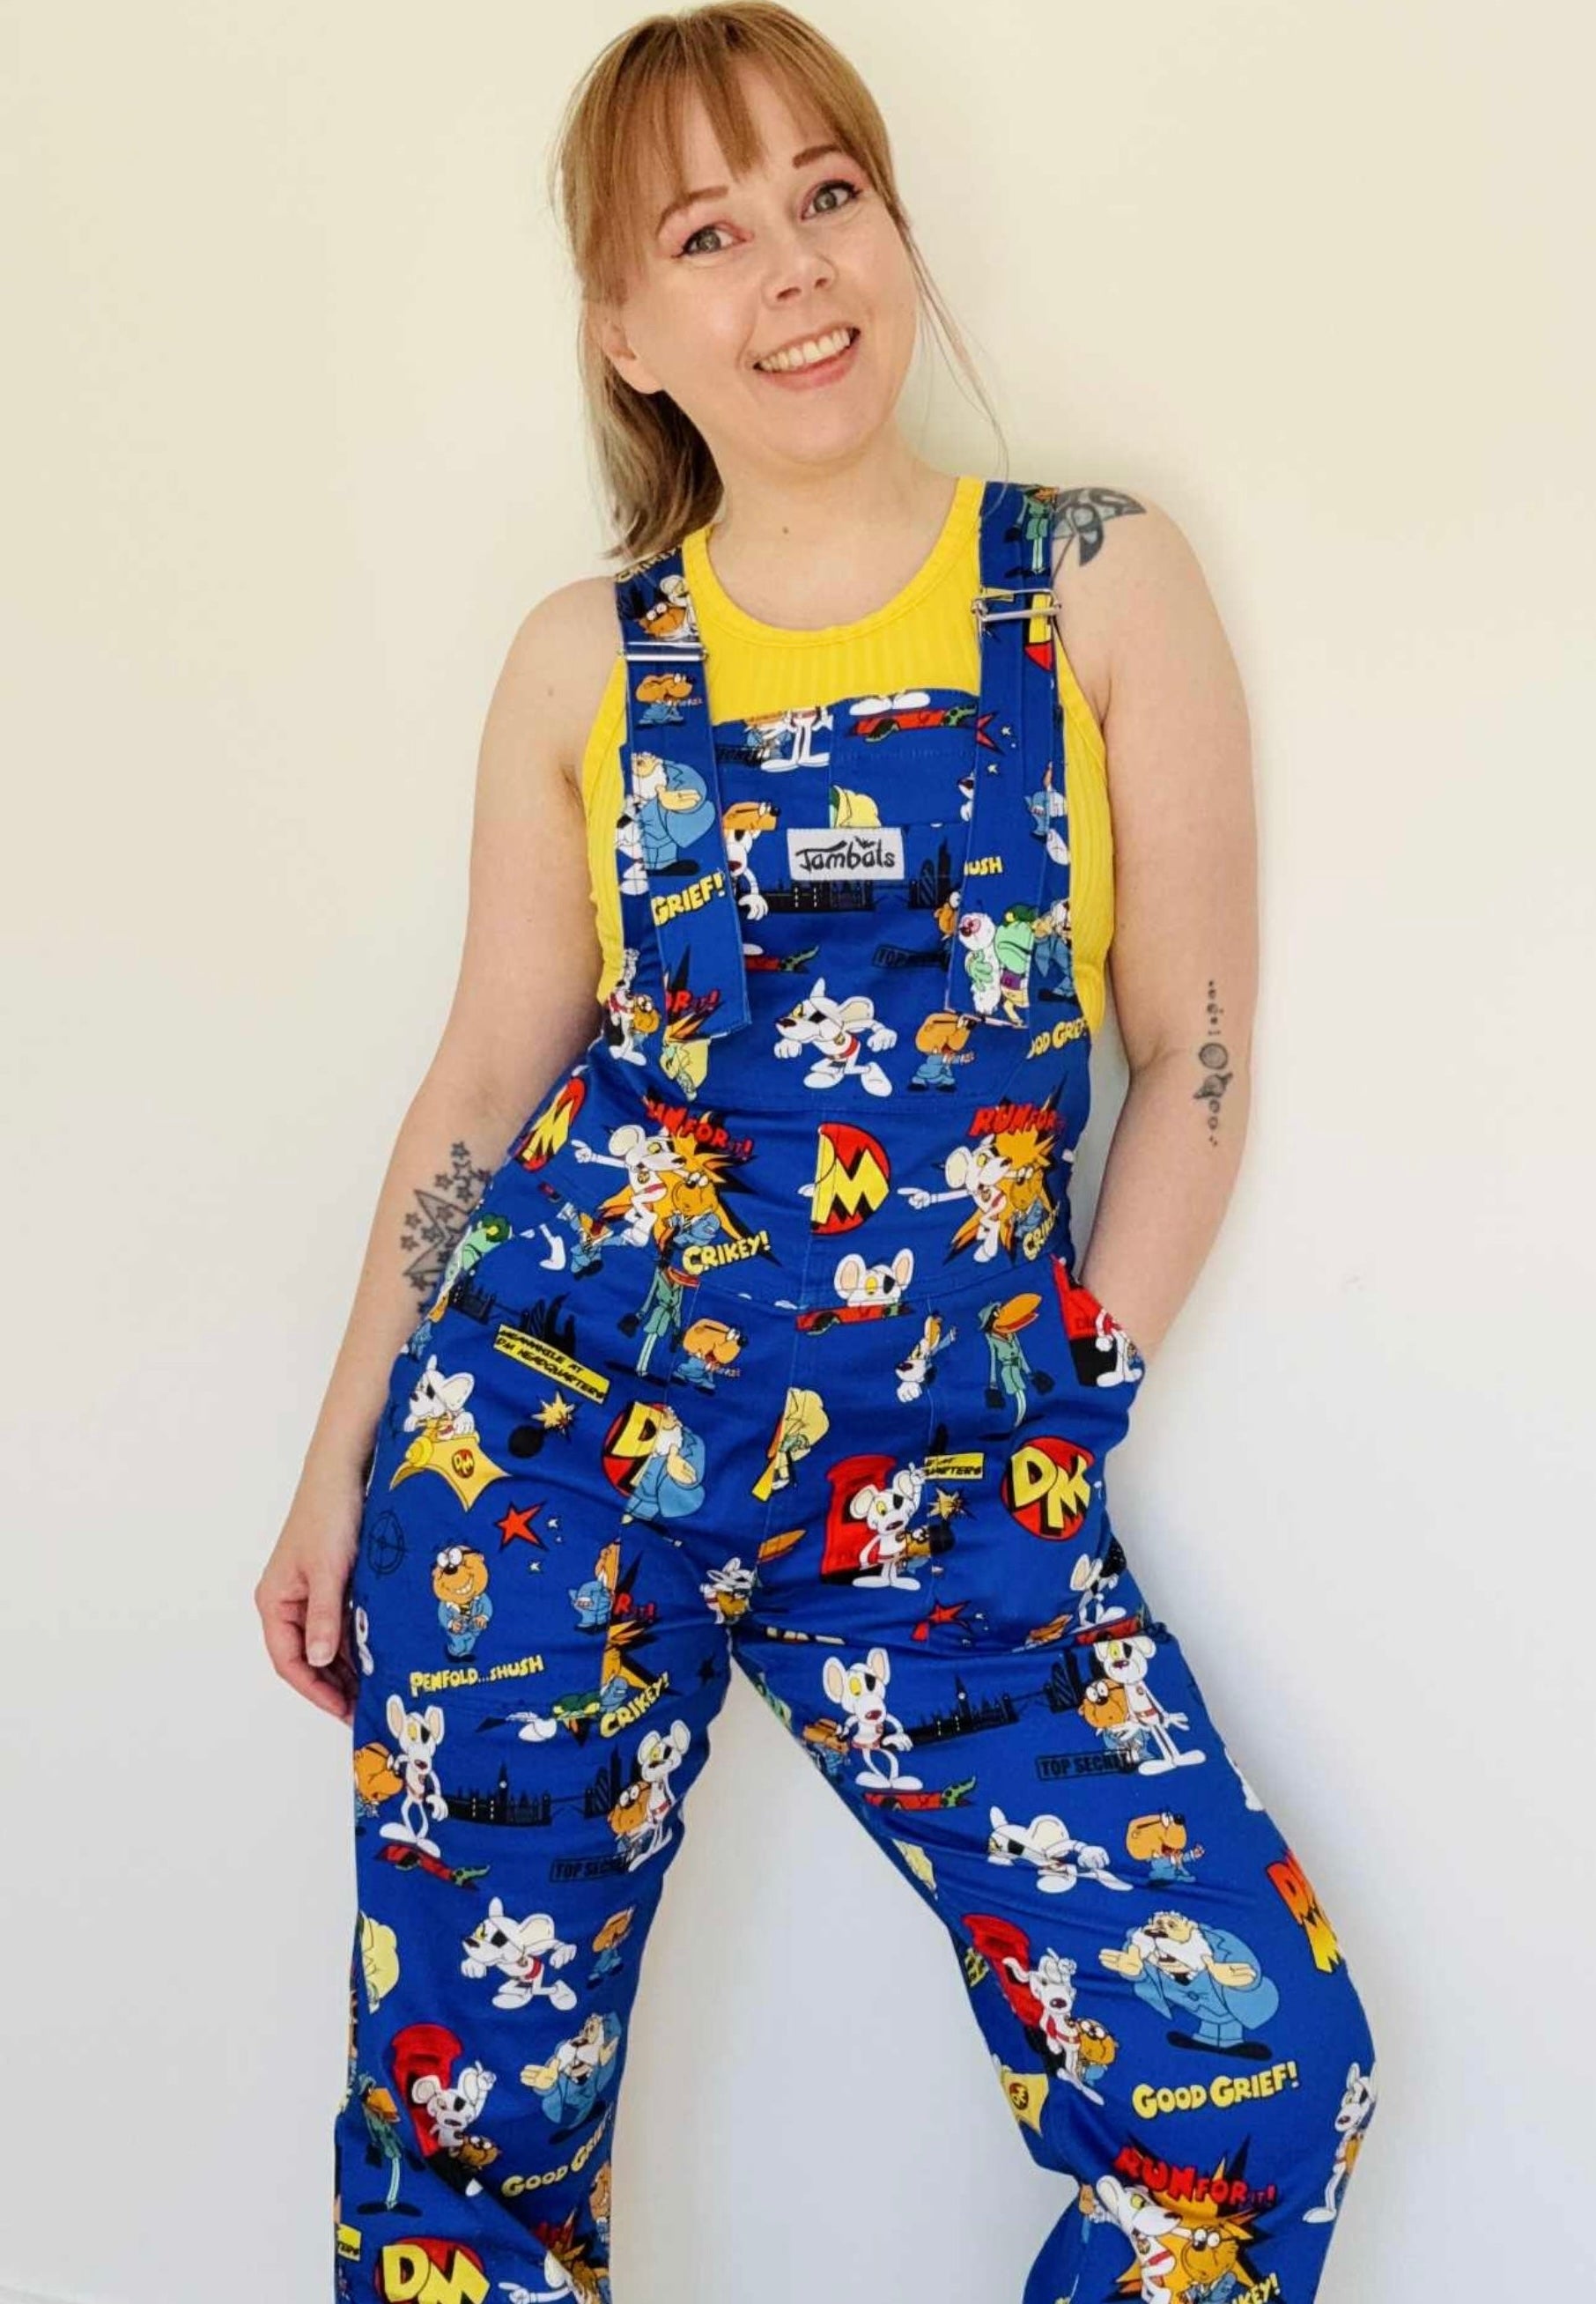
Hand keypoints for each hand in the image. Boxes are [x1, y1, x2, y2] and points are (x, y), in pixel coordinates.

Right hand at [256, 1465, 363, 1722]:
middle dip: (334, 1685)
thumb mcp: (328, 1571)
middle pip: (307, 1657)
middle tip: (365, 1709)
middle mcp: (288, 1601)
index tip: (344, 1711)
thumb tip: (317, 1661)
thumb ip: (324, 1617)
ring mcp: (310, 1592)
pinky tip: (378, 1656)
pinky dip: (355, 1642)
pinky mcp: (332, 1582)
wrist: (344, 1471)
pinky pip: (340, 1622)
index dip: (316, 1690)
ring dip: (347, 1666)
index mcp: (275, 1602)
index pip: (290, 1661)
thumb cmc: (329, 1515)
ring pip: (326, 1642)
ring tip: (375, 1690)